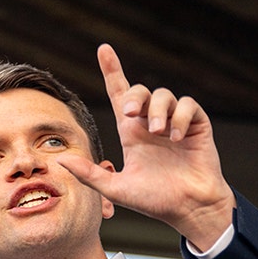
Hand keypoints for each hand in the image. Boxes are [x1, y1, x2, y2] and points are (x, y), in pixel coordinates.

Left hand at [59, 44, 235, 251]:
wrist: (188, 209)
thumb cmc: (154, 201)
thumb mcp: (116, 189)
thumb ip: (89, 174)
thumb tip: (60, 159)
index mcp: (130, 133)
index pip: (119, 95)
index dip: (112, 71)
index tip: (103, 50)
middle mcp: (150, 124)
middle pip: (139, 91)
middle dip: (134, 96)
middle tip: (130, 114)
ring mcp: (174, 123)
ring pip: (164, 95)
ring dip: (157, 111)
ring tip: (158, 133)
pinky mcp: (197, 125)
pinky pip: (188, 105)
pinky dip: (180, 118)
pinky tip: (177, 138)